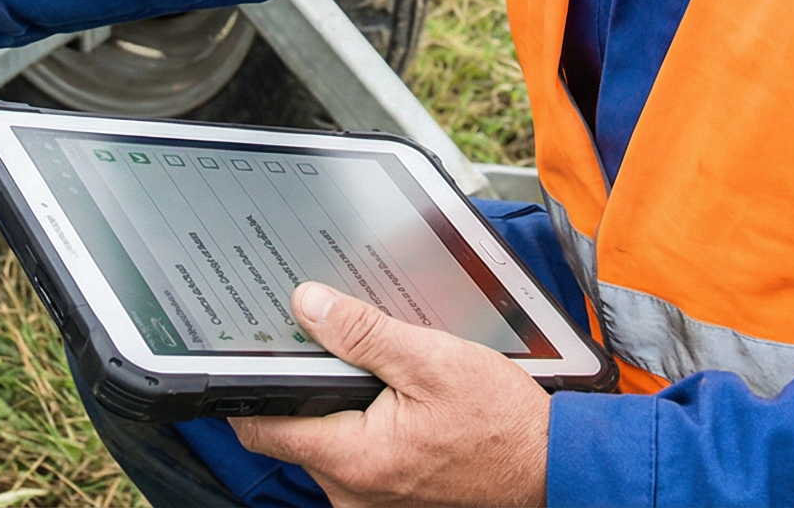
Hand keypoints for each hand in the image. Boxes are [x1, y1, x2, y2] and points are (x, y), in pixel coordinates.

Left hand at [230, 283, 549, 507]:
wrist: (549, 466)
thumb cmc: (501, 423)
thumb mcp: (432, 360)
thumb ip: (363, 333)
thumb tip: (308, 305)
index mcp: (354, 458)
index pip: (262, 427)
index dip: (246, 388)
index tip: (244, 355)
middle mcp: (351, 491)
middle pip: (293, 431)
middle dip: (304, 387)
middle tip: (328, 345)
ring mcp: (368, 500)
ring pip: (324, 442)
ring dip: (337, 405)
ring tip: (374, 373)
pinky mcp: (387, 499)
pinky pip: (353, 458)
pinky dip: (361, 426)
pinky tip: (392, 401)